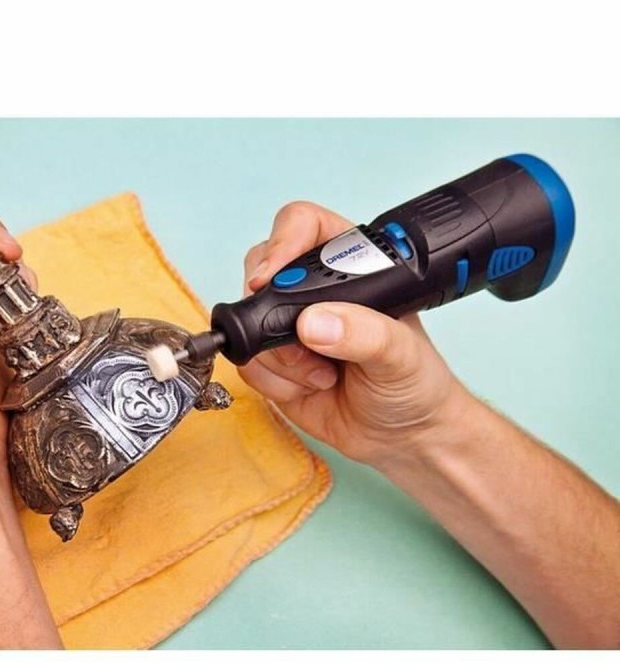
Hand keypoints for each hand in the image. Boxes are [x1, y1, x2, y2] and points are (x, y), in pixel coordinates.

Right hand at [239, 201, 469, 467]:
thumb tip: (313, 323)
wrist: (403, 436)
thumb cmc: (414, 384)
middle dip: (274, 314)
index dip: (281, 243)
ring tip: (324, 373)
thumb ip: (364, 334)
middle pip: (260, 271)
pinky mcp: (273, 364)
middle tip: (303, 342)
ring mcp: (288, 328)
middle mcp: (312, 292)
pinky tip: (311, 387)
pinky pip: (250, 365)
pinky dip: (277, 384)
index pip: (303, 227)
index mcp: (350, 266)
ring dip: (284, 359)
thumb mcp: (401, 354)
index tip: (271, 278)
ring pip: (249, 324)